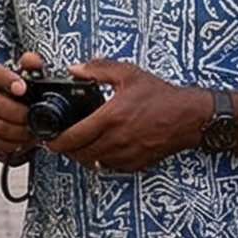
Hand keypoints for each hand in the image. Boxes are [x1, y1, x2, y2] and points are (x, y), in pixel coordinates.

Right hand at [0, 55, 43, 162]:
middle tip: (33, 116)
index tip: (22, 88)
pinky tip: (22, 141)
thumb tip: (30, 60)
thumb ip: (31, 67)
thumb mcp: (26, 77)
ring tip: (33, 131)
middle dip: (18, 112)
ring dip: (18, 131)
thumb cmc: (16, 94)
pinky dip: (12, 145)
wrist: (6, 115)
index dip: (7, 80)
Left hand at [46, 59, 206, 171]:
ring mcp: (127, 155)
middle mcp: (117, 139)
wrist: (189, 117)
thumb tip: (75, 69)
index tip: (48, 140)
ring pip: (94, 162)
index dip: (56, 141)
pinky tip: (101, 149)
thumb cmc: (161, 95)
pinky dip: (101, 160)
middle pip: (80, 153)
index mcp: (111, 117)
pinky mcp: (136, 164)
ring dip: (82, 156)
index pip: (74, 136)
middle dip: (66, 150)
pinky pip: (110, 167)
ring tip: (79, 145)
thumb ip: (98, 69)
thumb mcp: (128, 74)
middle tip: (61, 142)